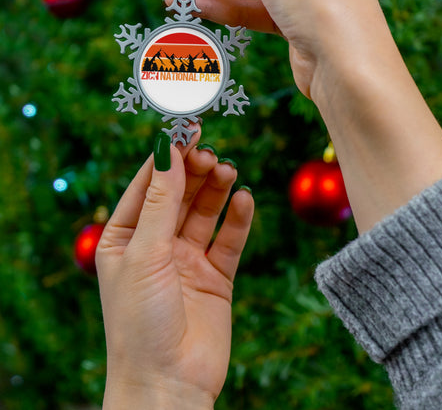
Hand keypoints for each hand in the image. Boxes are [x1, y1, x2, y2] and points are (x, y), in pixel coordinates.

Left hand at [96, 131, 253, 408]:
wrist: (169, 384)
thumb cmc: (140, 321)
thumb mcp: (145, 252)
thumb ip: (161, 200)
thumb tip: (167, 148)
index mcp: (125, 237)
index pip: (148, 185)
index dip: (167, 156)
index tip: (186, 129)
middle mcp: (156, 245)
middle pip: (179, 194)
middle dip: (194, 171)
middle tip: (210, 154)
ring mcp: (187, 260)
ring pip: (205, 212)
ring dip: (217, 190)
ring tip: (228, 171)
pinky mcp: (216, 276)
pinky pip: (229, 239)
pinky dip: (238, 219)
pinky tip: (245, 200)